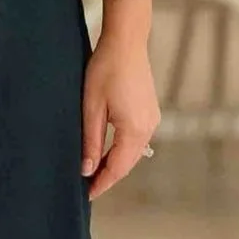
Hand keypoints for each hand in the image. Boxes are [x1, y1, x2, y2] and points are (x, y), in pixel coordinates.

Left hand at [80, 16, 158, 199]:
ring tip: (95, 173)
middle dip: (108, 176)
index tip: (87, 195)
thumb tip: (87, 169)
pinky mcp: (149, 110)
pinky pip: (136, 139)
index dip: (102, 183)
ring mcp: (151, 118)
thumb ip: (91, 141)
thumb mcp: (91, 108)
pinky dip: (122, 150)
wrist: (126, 42)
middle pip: (127, 162)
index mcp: (135, 130)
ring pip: (132, 152)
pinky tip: (108, 152)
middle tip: (88, 188)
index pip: (118, 167)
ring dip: (115, 163)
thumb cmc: (105, 70)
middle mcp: (148, 127)